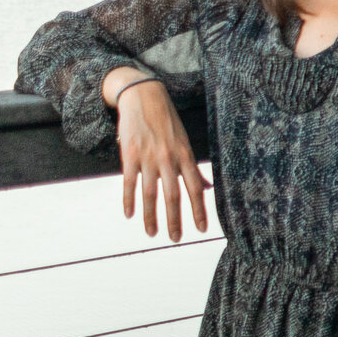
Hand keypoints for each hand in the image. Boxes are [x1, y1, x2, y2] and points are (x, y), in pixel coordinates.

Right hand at [109, 72, 208, 241]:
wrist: (143, 97)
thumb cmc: (167, 122)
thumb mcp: (185, 142)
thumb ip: (193, 167)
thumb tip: (208, 188)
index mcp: (185, 156)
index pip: (196, 188)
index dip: (199, 209)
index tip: (202, 228)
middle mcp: (169, 159)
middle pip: (174, 195)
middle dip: (176, 220)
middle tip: (175, 239)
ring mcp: (148, 157)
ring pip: (151, 193)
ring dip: (151, 216)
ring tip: (152, 233)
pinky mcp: (130, 155)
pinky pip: (130, 182)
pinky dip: (129, 199)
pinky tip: (130, 214)